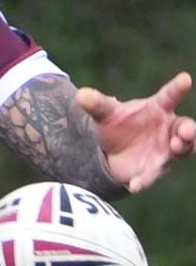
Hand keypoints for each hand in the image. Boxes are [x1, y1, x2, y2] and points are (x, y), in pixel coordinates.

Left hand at [76, 71, 195, 192]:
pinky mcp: (153, 169)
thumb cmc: (118, 124)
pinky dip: (144, 180)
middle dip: (188, 129)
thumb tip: (81, 95)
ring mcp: (165, 150)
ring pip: (183, 150)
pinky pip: (151, 175)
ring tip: (176, 147)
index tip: (185, 79)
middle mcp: (168, 128)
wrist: (113, 151)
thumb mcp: (106, 114)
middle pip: (185, 127)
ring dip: (182, 149)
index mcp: (158, 108)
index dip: (178, 88)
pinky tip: (134, 185)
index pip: (170, 96)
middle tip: (186, 131)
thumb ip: (97, 104)